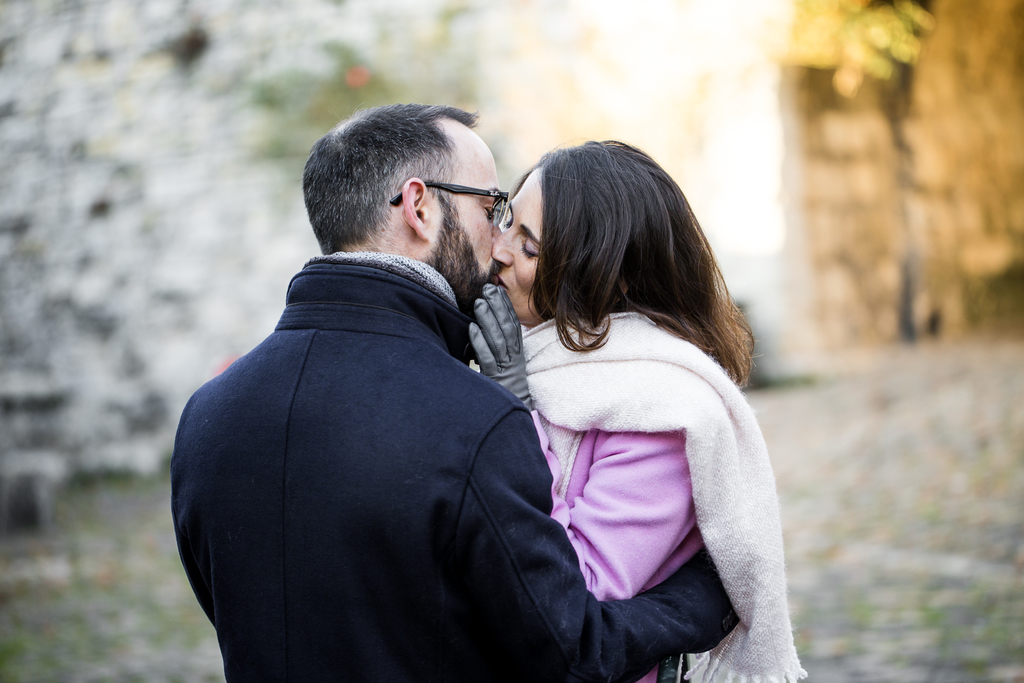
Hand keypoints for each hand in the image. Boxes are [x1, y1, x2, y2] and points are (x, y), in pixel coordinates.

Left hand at [469, 284, 532, 409]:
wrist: (515, 414)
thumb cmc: (507, 390)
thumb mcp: (507, 367)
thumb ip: (500, 349)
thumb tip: (488, 329)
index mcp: (518, 354)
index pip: (514, 325)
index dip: (506, 307)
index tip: (498, 291)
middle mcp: (514, 358)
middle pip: (507, 328)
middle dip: (498, 307)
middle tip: (487, 289)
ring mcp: (506, 368)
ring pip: (498, 340)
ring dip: (488, 320)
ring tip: (478, 303)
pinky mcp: (495, 378)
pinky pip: (488, 358)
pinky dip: (479, 343)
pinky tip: (472, 329)